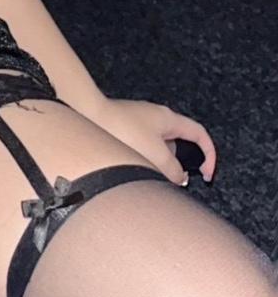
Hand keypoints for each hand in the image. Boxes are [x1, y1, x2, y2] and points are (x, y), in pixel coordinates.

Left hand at [87, 95, 216, 185]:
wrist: (87, 115)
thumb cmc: (121, 129)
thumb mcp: (156, 154)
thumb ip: (173, 170)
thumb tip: (179, 178)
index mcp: (169, 118)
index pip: (199, 134)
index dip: (209, 155)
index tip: (207, 174)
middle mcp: (156, 118)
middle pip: (178, 145)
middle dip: (178, 165)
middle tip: (172, 181)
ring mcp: (139, 123)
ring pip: (159, 150)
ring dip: (158, 165)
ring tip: (147, 175)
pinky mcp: (124, 130)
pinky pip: (142, 150)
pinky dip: (143, 161)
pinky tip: (133, 169)